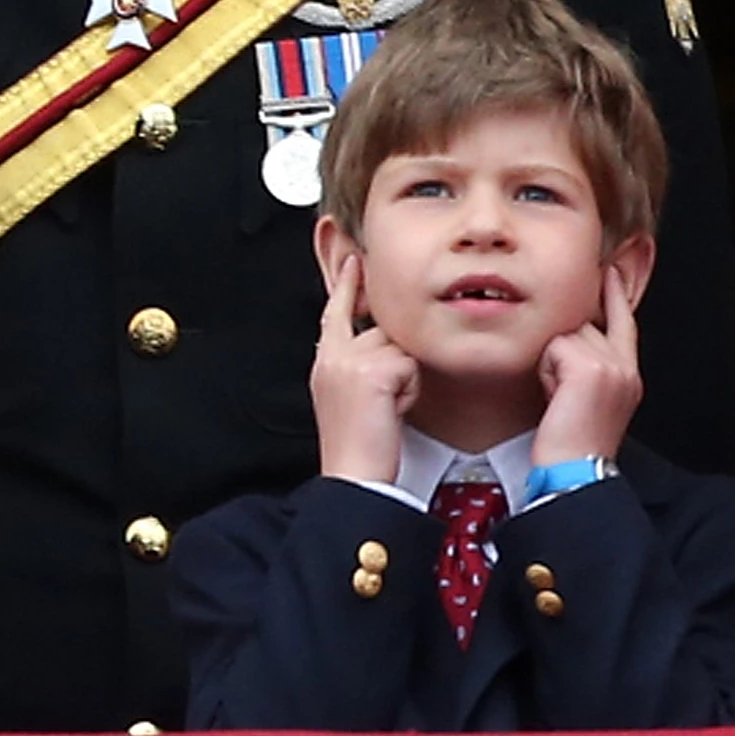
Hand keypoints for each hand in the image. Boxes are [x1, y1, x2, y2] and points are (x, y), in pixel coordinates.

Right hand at [311, 266, 417, 483]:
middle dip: (394, 360)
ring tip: (387, 409)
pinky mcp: (371, 371)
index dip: (345, 284)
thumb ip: (360, 366)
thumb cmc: (357, 445)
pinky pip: (410, 366)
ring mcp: (349, 360)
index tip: (354, 261)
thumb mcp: (350, 396)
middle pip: (381, 329)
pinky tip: (393, 410)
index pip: (335, 312)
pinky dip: (410, 390)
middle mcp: (332, 355)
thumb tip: (386, 348)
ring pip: (399, 347)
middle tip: (383, 401)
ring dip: (405, 378)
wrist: (352, 474)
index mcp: (324, 361)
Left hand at [533, 263, 643, 466]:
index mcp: (629, 373)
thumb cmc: (570, 440)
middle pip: (581, 325)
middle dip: (560, 350)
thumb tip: (568, 337)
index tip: (610, 269)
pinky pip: (553, 347)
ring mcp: (611, 365)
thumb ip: (587, 364)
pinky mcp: (591, 368)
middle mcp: (625, 366)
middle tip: (563, 394)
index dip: (615, 295)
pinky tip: (555, 396)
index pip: (624, 322)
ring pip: (563, 334)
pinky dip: (546, 370)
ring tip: (559, 398)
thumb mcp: (587, 396)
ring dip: (551, 363)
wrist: (576, 469)